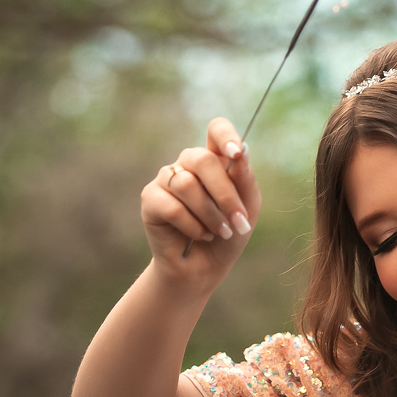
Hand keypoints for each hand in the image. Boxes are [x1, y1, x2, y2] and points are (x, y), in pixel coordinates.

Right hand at [139, 117, 261, 286]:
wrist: (205, 267)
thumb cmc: (228, 233)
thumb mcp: (247, 208)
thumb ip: (245, 180)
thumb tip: (241, 153)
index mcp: (215, 158)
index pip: (216, 129)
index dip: (225, 135)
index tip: (237, 152)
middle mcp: (189, 163)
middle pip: (203, 160)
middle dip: (225, 194)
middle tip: (239, 221)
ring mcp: (167, 179)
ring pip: (187, 185)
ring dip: (210, 214)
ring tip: (220, 232)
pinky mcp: (150, 198)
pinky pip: (171, 206)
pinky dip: (192, 225)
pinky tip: (199, 235)